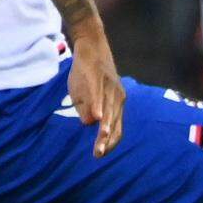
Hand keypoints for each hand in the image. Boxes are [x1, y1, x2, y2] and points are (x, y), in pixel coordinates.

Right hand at [67, 30, 123, 156]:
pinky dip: (98, 106)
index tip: (100, 155)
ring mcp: (109, 88)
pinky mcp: (98, 79)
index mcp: (116, 104)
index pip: (117, 128)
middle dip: (105, 140)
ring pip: (108, 111)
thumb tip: (88, 124)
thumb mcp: (85, 96)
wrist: (90, 47)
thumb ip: (87, 111)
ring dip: (104, 127)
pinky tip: (96, 117)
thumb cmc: (88, 74)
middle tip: (98, 154)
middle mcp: (117, 98)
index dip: (110, 142)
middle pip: (113, 123)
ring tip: (100, 142)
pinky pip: (98, 94)